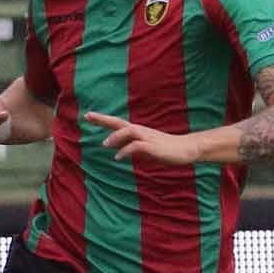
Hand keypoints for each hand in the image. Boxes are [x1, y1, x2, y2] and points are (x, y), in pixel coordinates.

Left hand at [86, 111, 200, 165]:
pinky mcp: (153, 146)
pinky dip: (126, 150)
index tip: (88, 115)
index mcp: (137, 131)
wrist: (186, 149)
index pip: (117, 123)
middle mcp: (140, 131)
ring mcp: (147, 137)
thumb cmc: (165, 149)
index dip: (102, 119)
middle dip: (103, 119)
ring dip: (115, 136)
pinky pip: (137, 146)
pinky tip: (118, 157)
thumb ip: (131, 147)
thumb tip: (117, 150)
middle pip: (119, 122)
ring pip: (128, 131)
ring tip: (105, 144)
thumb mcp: (144, 148)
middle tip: (87, 115)